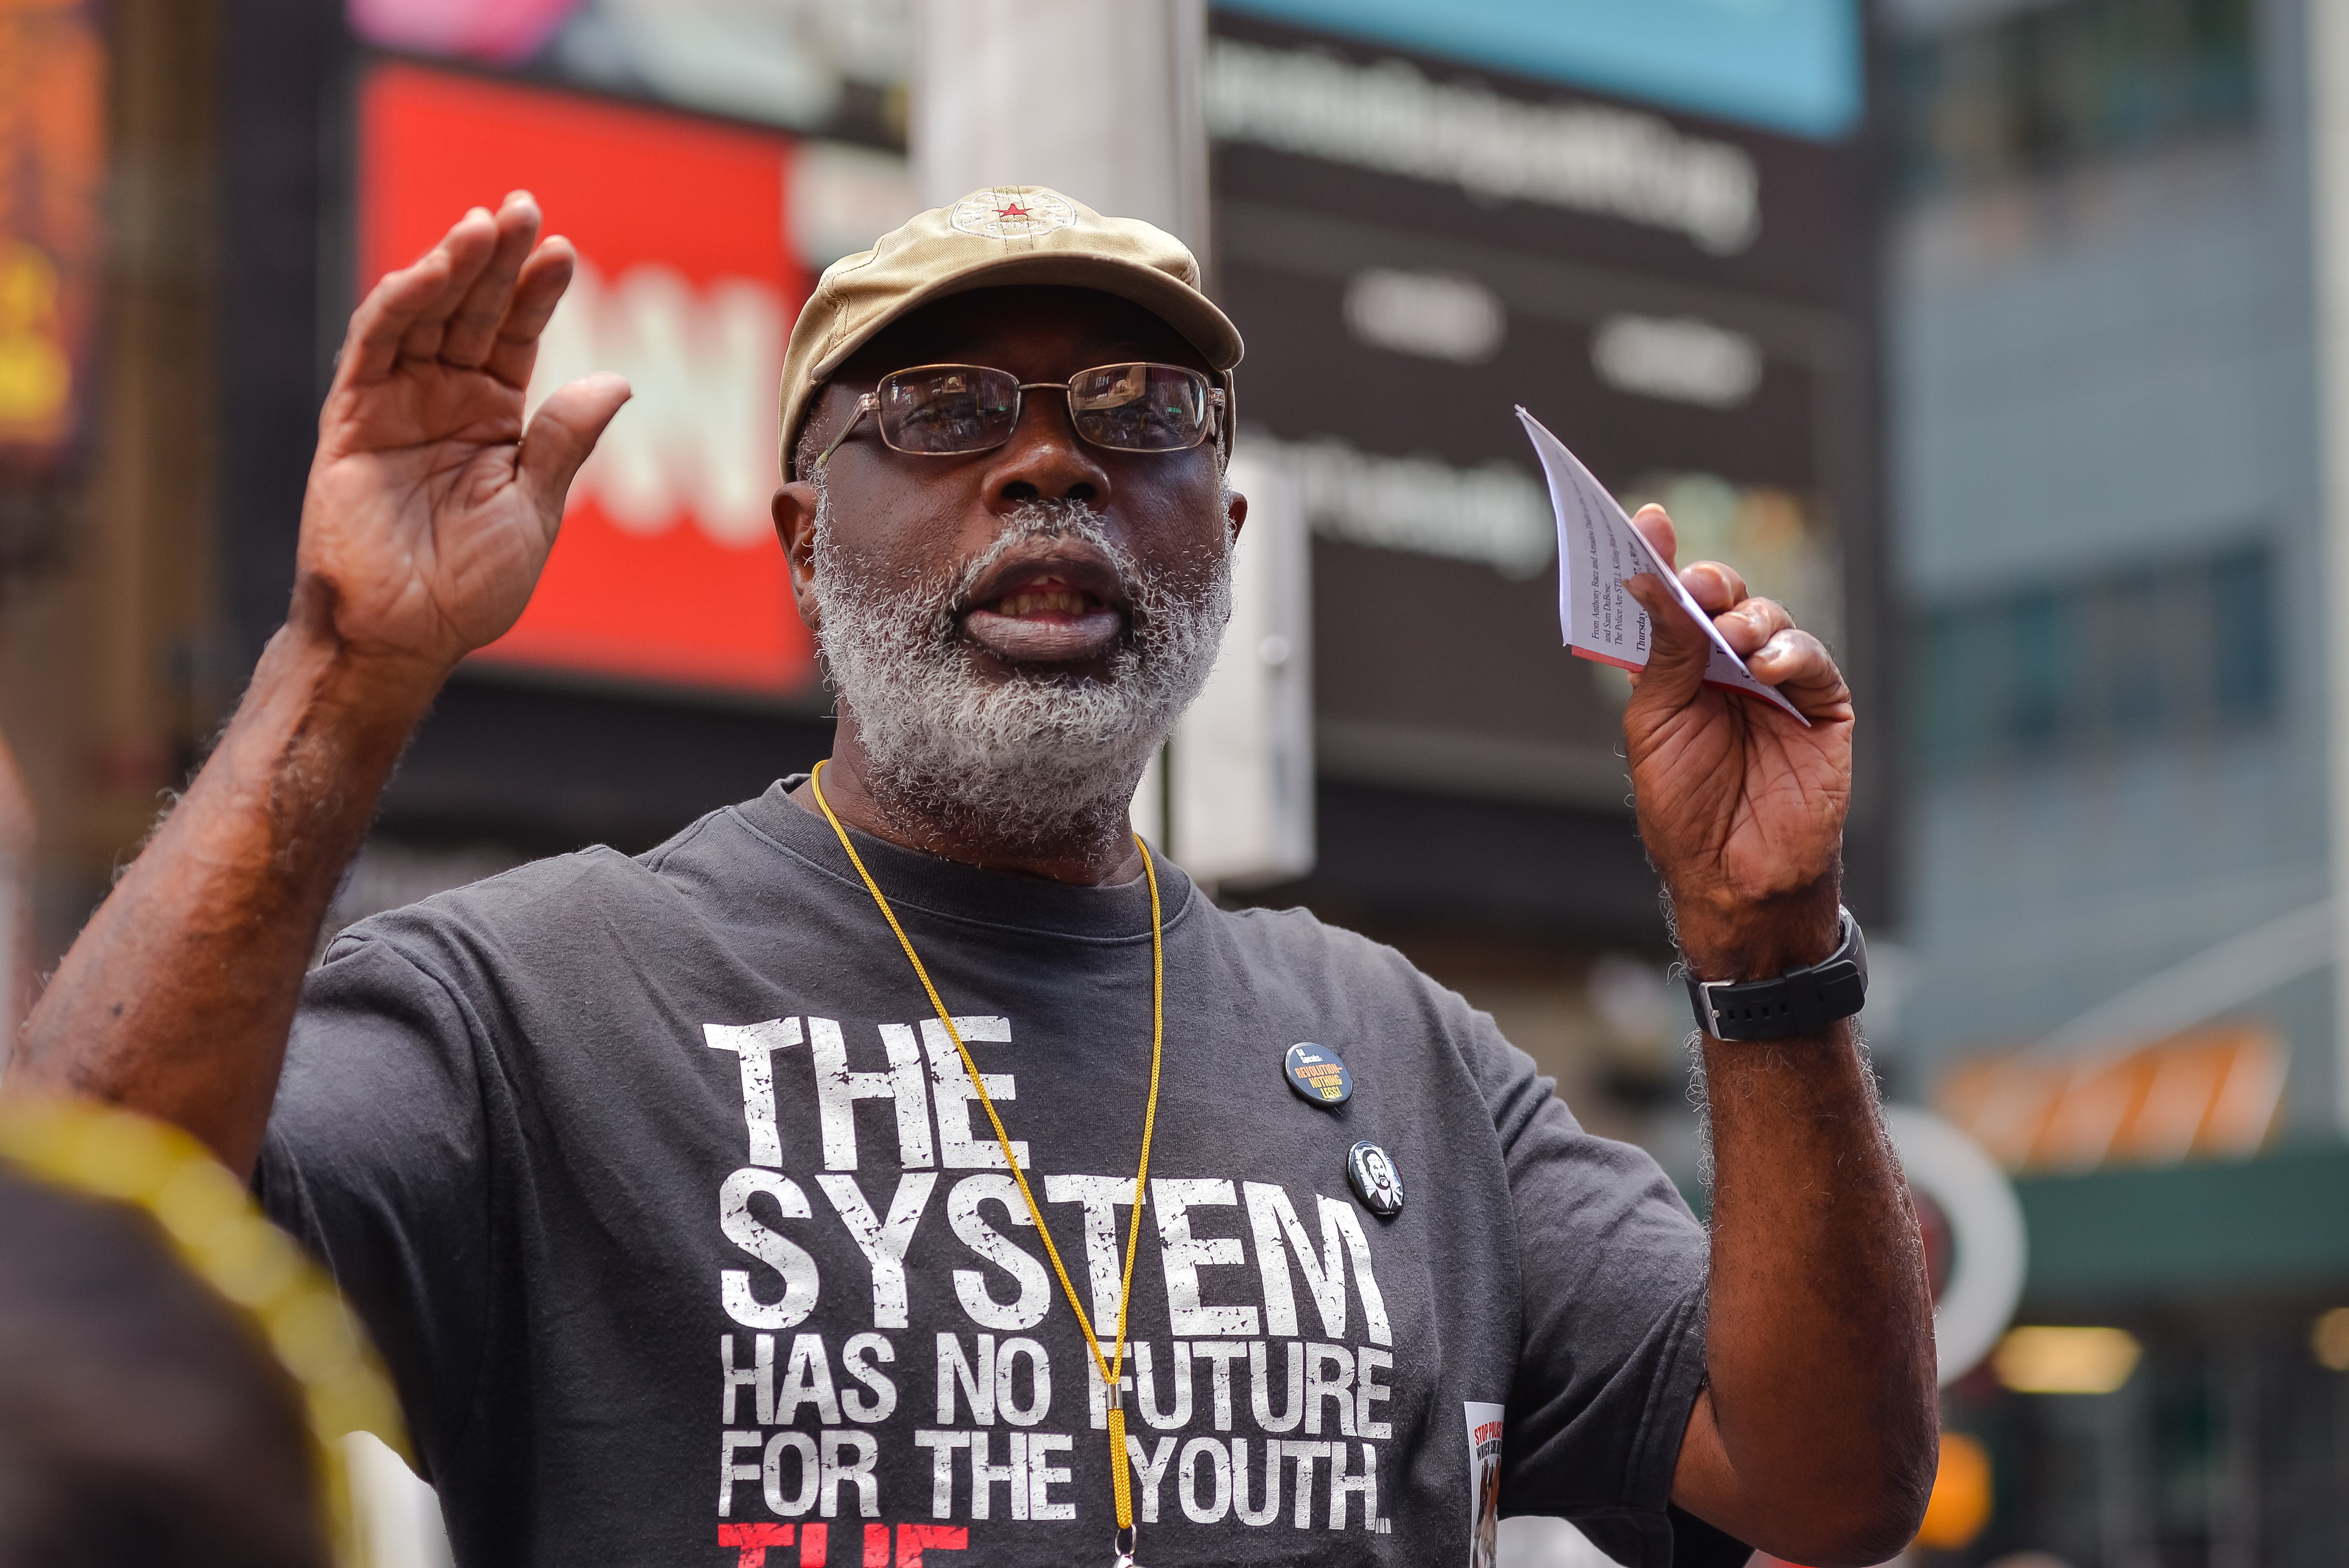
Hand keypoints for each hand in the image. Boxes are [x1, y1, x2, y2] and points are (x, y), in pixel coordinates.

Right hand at [295, 193, 629, 680]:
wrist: (403, 634)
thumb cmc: (470, 586)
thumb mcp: (534, 508)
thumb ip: (564, 441)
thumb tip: (616, 380)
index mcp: (492, 419)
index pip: (516, 336)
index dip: (537, 293)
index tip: (563, 251)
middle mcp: (443, 400)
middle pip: (473, 312)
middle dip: (498, 259)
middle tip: (525, 207)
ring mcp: (395, 404)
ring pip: (424, 316)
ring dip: (452, 267)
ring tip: (487, 224)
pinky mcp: (352, 418)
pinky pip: (374, 348)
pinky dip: (400, 303)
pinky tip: (431, 269)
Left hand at [1620, 504, 1852, 976]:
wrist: (1733, 879)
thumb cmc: (1686, 809)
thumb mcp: (1656, 724)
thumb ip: (1662, 652)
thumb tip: (1648, 580)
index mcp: (1678, 670)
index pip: (1670, 602)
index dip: (1660, 560)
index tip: (1646, 520)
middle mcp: (1727, 669)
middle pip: (1723, 599)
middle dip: (1711, 584)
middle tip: (1700, 588)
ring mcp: (1777, 685)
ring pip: (1770, 619)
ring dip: (1752, 618)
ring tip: (1737, 639)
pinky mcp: (1822, 707)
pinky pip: (1813, 661)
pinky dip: (1794, 652)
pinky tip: (1771, 665)